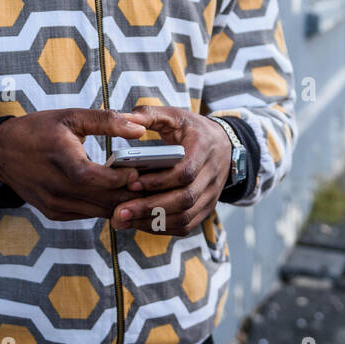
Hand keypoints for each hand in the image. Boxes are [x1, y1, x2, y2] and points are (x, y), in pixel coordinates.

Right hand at [0, 109, 145, 220]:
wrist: (1, 152)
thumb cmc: (38, 130)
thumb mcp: (71, 117)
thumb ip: (106, 121)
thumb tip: (139, 129)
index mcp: (62, 161)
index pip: (97, 178)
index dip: (121, 178)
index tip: (138, 170)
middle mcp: (58, 189)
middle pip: (103, 200)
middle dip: (129, 193)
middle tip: (148, 181)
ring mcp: (55, 204)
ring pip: (98, 211)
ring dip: (119, 201)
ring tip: (136, 187)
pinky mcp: (54, 213)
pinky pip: (87, 214)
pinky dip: (103, 205)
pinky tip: (114, 193)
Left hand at [108, 107, 231, 236]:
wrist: (224, 145)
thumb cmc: (193, 130)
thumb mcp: (173, 116)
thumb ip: (148, 115)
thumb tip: (122, 119)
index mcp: (203, 148)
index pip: (185, 172)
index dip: (159, 181)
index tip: (132, 184)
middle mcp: (212, 174)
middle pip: (185, 199)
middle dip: (151, 208)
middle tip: (120, 211)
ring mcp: (211, 194)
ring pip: (186, 217)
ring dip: (154, 222)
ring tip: (124, 220)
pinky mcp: (206, 208)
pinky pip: (187, 226)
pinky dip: (163, 228)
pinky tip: (140, 224)